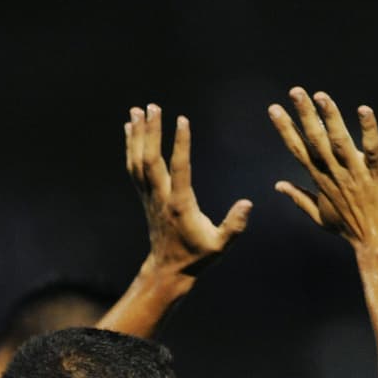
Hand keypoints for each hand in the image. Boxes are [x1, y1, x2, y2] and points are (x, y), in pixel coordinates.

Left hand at [124, 105, 251, 275]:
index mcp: (180, 205)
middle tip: (153, 106)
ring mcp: (150, 197)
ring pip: (138, 161)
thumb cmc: (197, 257)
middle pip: (151, 160)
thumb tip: (247, 204)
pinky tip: (129, 129)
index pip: (180, 168)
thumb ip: (234, 225)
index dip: (180, 144)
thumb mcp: (220, 246)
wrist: (169, 270)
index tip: (182, 120)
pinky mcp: (145, 197)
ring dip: (137, 135)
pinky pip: (134, 168)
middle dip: (151, 132)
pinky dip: (130, 146)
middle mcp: (161, 197)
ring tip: (137, 110)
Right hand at [268, 87, 377, 248]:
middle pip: (316, 140)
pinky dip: (368, 129)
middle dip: (305, 115)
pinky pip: (372, 149)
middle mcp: (336, 174)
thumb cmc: (352, 230)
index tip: (274, 109)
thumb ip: (299, 198)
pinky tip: (364, 110)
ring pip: (340, 141)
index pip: (300, 150)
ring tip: (321, 96)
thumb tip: (278, 186)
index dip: (286, 129)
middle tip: (295, 91)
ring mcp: (357, 173)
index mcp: (322, 180)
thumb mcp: (321, 217)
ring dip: (331, 117)